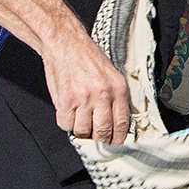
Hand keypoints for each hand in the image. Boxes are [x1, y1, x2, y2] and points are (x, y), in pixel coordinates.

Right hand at [41, 29, 129, 144]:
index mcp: (118, 88)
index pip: (122, 123)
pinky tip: (68, 113)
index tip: (115, 144)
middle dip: (100, 139)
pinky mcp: (65, 100)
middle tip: (97, 139)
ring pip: (83, 131)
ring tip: (80, 119)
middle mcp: (103, 95)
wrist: (66, 43)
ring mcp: (83, 99)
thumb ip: (115, 97)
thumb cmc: (88, 57)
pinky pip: (65, 124)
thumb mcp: (112, 74)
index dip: (118, 139)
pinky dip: (66, 123)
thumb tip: (116, 123)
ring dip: (81, 130)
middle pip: (103, 131)